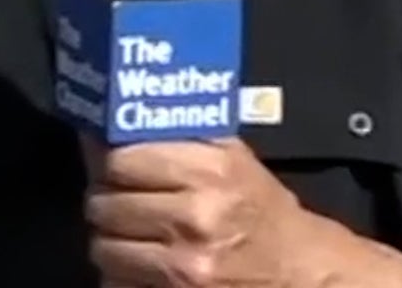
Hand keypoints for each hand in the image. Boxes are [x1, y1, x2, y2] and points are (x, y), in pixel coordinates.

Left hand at [83, 137, 315, 286]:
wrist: (298, 271)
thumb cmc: (261, 212)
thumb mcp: (232, 160)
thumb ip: (181, 137)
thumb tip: (113, 129)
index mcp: (210, 170)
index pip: (120, 159)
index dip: (109, 162)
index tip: (111, 164)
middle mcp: (196, 216)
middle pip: (104, 204)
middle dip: (105, 203)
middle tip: (117, 201)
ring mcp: (185, 263)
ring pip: (103, 247)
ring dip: (109, 242)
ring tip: (130, 235)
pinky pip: (117, 282)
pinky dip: (121, 274)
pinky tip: (141, 265)